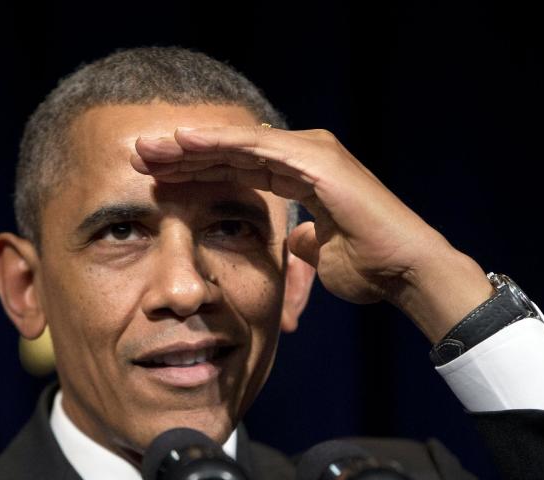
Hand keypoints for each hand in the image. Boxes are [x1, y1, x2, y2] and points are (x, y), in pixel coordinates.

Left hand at [131, 124, 493, 342]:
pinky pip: (257, 148)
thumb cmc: (369, 268)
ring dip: (191, 146)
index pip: (239, 170)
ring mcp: (312, 153)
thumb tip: (296, 241)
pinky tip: (184, 142)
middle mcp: (305, 157)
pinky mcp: (315, 159)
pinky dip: (220, 144)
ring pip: (238, 144)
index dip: (197, 173)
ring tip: (148, 148)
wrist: (403, 273)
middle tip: (140, 157)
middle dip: (185, 155)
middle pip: (232, 153)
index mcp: (302, 177)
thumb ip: (305, 242)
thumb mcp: (322, 254)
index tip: (157, 181)